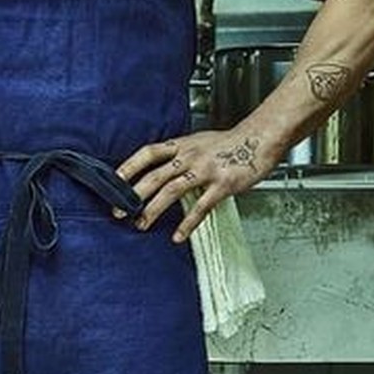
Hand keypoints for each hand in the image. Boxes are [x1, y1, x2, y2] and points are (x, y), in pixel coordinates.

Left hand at [117, 128, 274, 242]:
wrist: (260, 138)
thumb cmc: (230, 142)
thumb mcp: (198, 142)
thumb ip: (178, 155)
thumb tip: (158, 169)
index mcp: (182, 145)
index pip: (148, 153)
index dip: (129, 167)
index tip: (113, 181)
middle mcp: (189, 156)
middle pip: (154, 176)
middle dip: (133, 195)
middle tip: (119, 211)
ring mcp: (205, 170)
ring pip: (171, 191)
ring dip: (153, 210)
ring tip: (141, 225)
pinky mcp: (221, 184)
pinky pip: (200, 207)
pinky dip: (187, 223)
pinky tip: (178, 235)